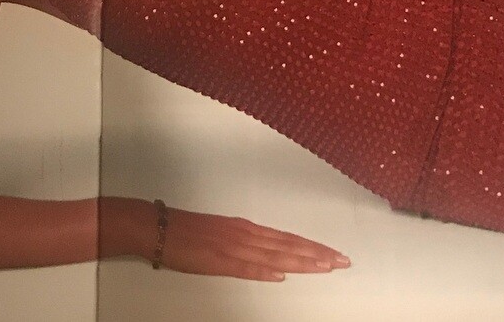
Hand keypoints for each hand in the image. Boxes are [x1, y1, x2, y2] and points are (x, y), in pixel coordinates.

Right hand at [157, 207, 349, 280]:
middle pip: (289, 246)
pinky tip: (280, 275)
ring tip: (325, 267)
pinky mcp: (218, 260)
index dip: (313, 247)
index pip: (288, 239)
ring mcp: (234, 247)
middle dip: (317, 254)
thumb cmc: (190, 231)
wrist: (160, 227)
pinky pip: (245, 267)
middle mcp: (246, 235)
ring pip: (275, 255)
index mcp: (248, 229)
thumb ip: (249, 245)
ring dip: (301, 261)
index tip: (334, 255)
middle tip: (343, 261)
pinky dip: (263, 271)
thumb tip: (273, 260)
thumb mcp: (225, 233)